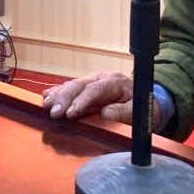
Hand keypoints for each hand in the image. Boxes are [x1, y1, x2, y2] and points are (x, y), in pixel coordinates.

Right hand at [41, 72, 157, 125]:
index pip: (95, 89)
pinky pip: (70, 88)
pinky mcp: (87, 88)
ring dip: (58, 95)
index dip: (81, 101)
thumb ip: (124, 113)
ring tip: (45, 105)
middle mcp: (101, 78)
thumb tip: (105, 114)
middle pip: (79, 85)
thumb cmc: (144, 107)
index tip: (70, 113)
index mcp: (115, 82)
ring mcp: (93, 82)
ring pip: (72, 85)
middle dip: (64, 98)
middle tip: (53, 112)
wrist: (147, 101)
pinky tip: (46, 97)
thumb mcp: (139, 111)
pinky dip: (58, 92)